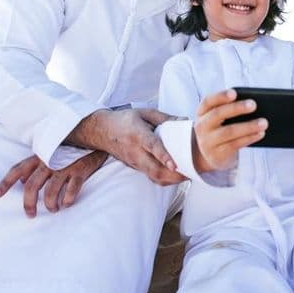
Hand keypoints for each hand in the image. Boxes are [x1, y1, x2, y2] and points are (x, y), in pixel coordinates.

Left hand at [0, 151, 107, 217]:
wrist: (97, 135)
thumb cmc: (72, 146)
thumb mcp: (52, 151)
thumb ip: (37, 164)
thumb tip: (23, 181)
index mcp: (41, 156)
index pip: (18, 169)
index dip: (6, 182)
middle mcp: (50, 161)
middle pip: (32, 186)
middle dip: (29, 204)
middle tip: (30, 215)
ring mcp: (65, 166)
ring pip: (51, 192)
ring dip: (50, 205)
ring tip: (54, 209)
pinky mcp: (80, 170)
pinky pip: (71, 190)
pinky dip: (68, 200)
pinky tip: (68, 203)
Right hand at [66, 108, 186, 185]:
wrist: (102, 131)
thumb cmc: (125, 120)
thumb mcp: (144, 113)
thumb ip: (165, 118)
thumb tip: (185, 122)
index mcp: (138, 134)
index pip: (152, 147)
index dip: (164, 156)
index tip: (174, 164)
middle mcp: (135, 151)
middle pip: (154, 169)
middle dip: (174, 175)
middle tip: (191, 172)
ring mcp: (134, 162)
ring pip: (153, 176)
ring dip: (171, 179)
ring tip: (188, 175)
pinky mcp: (135, 168)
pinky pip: (151, 177)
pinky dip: (165, 179)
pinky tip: (176, 175)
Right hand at [192, 89, 267, 172]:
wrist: (211, 155)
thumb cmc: (220, 129)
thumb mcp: (219, 119)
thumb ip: (230, 110)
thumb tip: (252, 104)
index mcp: (202, 112)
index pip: (208, 101)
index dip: (220, 96)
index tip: (234, 93)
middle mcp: (202, 126)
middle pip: (218, 114)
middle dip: (236, 108)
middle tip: (253, 104)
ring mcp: (207, 142)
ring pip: (229, 131)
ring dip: (248, 126)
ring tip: (264, 122)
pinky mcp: (217, 154)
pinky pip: (235, 144)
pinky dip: (249, 138)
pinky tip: (260, 133)